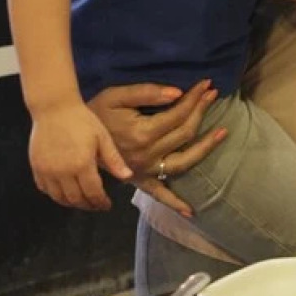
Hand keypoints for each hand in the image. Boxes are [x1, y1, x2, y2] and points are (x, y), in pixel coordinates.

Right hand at [29, 101, 131, 211]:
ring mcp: (46, 171)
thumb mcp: (103, 138)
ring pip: (58, 197)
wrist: (54, 109)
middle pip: (75, 199)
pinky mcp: (36, 167)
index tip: (107, 205)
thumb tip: (128, 178)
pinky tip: (64, 192)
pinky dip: (55, 195)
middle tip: (96, 205)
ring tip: (83, 201)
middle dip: (88, 205)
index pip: (92, 193)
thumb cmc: (82, 121)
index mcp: (82, 165)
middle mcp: (62, 172)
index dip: (100, 202)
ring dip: (71, 203)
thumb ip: (114, 160)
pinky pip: (44, 189)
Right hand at [89, 80, 226, 217]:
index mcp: (142, 134)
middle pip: (184, 133)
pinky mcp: (138, 181)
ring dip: (205, 147)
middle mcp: (146, 155)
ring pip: (183, 162)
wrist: (73, 135)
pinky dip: (175, 203)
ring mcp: (144, 170)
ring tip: (223, 132)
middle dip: (201, 111)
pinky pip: (159, 194)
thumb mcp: (117, 96)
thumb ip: (148, 92)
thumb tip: (177, 93)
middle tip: (213, 94)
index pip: (178, 114)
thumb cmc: (95, 112)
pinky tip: (191, 211)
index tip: (206, 85)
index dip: (195, 98)